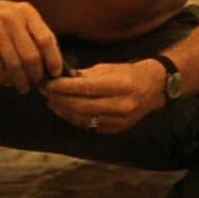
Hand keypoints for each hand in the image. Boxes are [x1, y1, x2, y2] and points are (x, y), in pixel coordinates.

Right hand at [0, 0, 63, 92]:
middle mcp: (11, 18)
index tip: (55, 74)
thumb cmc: (1, 18)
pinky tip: (6, 80)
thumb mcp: (21, 17)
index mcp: (27, 12)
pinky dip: (2, 78)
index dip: (53, 60)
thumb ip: (35, 35)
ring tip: (22, 86)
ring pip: (13, 64)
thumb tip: (53, 65)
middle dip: (35, 75)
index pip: (46, 39)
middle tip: (35, 84)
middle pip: (31, 56)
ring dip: (20, 80)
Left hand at [40, 59, 166, 134]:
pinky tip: (64, 110)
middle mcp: (121, 104)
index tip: (48, 83)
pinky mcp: (115, 129)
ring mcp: (119, 120)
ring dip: (63, 111)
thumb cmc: (128, 73)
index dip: (63, 87)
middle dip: (60, 99)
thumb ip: (85, 75)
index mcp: (120, 85)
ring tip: (51, 101)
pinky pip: (89, 126)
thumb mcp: (108, 67)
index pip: (85, 87)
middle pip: (81, 105)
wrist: (153, 89)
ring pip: (83, 118)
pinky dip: (74, 118)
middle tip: (45, 92)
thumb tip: (60, 79)